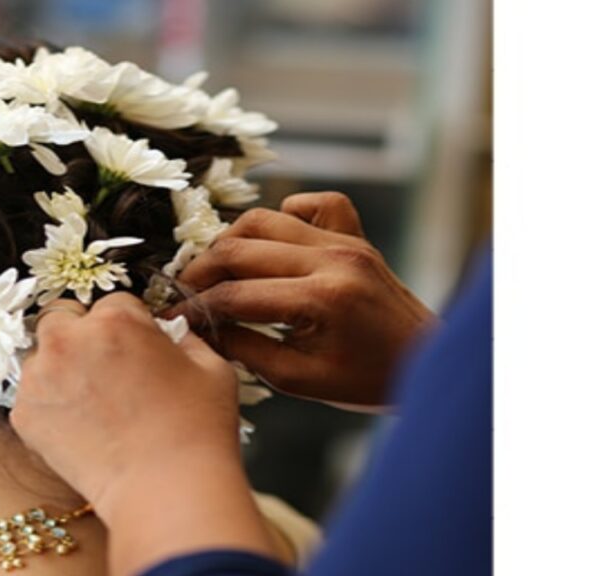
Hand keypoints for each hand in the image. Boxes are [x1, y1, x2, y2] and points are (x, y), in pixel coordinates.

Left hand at [12, 293, 287, 573]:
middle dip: (80, 334)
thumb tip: (171, 334)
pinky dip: (49, 406)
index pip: (114, 302)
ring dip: (60, 368)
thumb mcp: (212, 368)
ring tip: (91, 403)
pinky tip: (79, 427)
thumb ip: (185, 338)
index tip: (135, 348)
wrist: (165, 491)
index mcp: (116, 318)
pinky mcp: (24, 414)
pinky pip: (32, 395)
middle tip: (103, 367)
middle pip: (62, 316)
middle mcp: (69, 338)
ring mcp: (40, 377)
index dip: (128, 326)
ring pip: (41, 356)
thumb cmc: (197, 430)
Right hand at [169, 192, 435, 405]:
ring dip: (230, 242)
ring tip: (215, 272)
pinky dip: (284, 216)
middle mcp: (332, 258)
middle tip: (183, 293)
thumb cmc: (364, 382)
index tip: (173, 317)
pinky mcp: (354, 234)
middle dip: (201, 272)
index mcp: (321, 299)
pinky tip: (273, 247)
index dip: (197, 307)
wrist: (423, 363)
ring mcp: (345, 240)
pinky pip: (311, 204)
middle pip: (240, 248)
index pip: (235, 294)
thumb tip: (200, 328)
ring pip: (264, 219)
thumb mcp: (298, 380)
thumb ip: (245, 350)